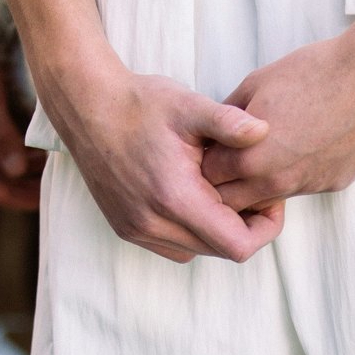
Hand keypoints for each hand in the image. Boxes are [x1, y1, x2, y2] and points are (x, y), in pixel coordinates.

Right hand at [63, 69, 283, 263]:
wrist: (87, 107)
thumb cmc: (140, 103)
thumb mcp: (189, 105)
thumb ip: (228, 122)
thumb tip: (265, 131)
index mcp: (174, 197)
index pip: (238, 245)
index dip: (265, 227)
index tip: (268, 197)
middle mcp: (153, 223)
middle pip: (221, 251)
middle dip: (244, 226)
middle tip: (251, 189)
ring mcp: (136, 230)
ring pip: (197, 251)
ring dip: (217, 230)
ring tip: (221, 191)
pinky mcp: (126, 229)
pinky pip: (173, 247)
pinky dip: (191, 231)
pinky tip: (194, 197)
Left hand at [202, 28, 354, 209]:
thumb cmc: (316, 71)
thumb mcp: (257, 83)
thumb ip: (228, 116)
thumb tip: (214, 131)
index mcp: (250, 157)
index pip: (208, 177)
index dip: (207, 160)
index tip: (210, 147)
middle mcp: (276, 181)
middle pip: (232, 203)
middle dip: (225, 184)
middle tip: (229, 159)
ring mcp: (307, 186)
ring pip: (268, 200)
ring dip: (259, 182)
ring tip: (266, 150)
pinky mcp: (333, 184)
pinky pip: (302, 187)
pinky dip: (294, 174)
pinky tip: (304, 145)